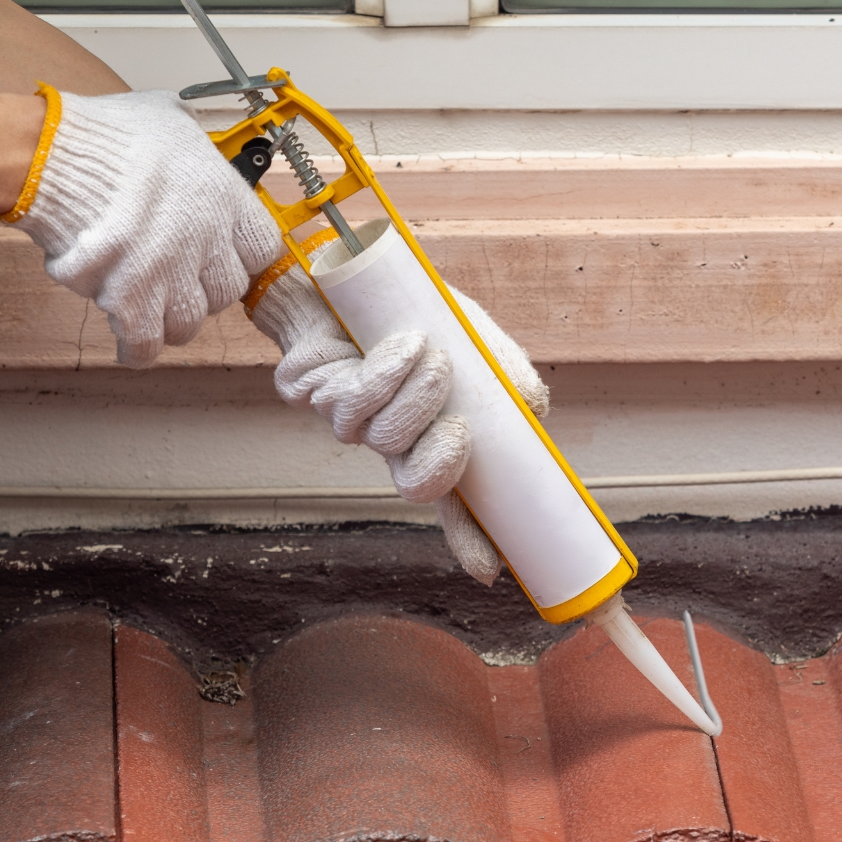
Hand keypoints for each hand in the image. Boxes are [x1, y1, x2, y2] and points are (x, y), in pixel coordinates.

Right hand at [9, 89, 285, 366]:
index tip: (222, 256)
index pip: (262, 249)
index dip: (241, 256)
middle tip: (176, 278)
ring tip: (148, 303)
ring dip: (169, 318)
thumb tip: (189, 135)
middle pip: (226, 292)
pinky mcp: (131, 301)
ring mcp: (171, 274)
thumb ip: (191, 138)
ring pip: (189, 323)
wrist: (54, 156)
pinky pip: (147, 344)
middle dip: (203, 289)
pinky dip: (138, 349)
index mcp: (225, 197)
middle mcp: (207, 239)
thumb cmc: (105, 133)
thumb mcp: (166, 115)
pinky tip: (130, 342)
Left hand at [248, 238, 548, 584]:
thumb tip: (534, 413)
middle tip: (459, 426)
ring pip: (385, 440)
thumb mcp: (479, 343)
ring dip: (418, 395)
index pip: (453, 502)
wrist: (352, 271)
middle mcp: (389, 439)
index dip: (470, 538)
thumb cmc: (418, 311)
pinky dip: (387, 369)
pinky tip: (403, 342)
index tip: (490, 569)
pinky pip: (352, 401)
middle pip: (414, 486)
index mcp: (432, 436)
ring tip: (430, 351)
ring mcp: (347, 420)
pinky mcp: (308, 394)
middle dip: (442, 461)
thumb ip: (511, 380)